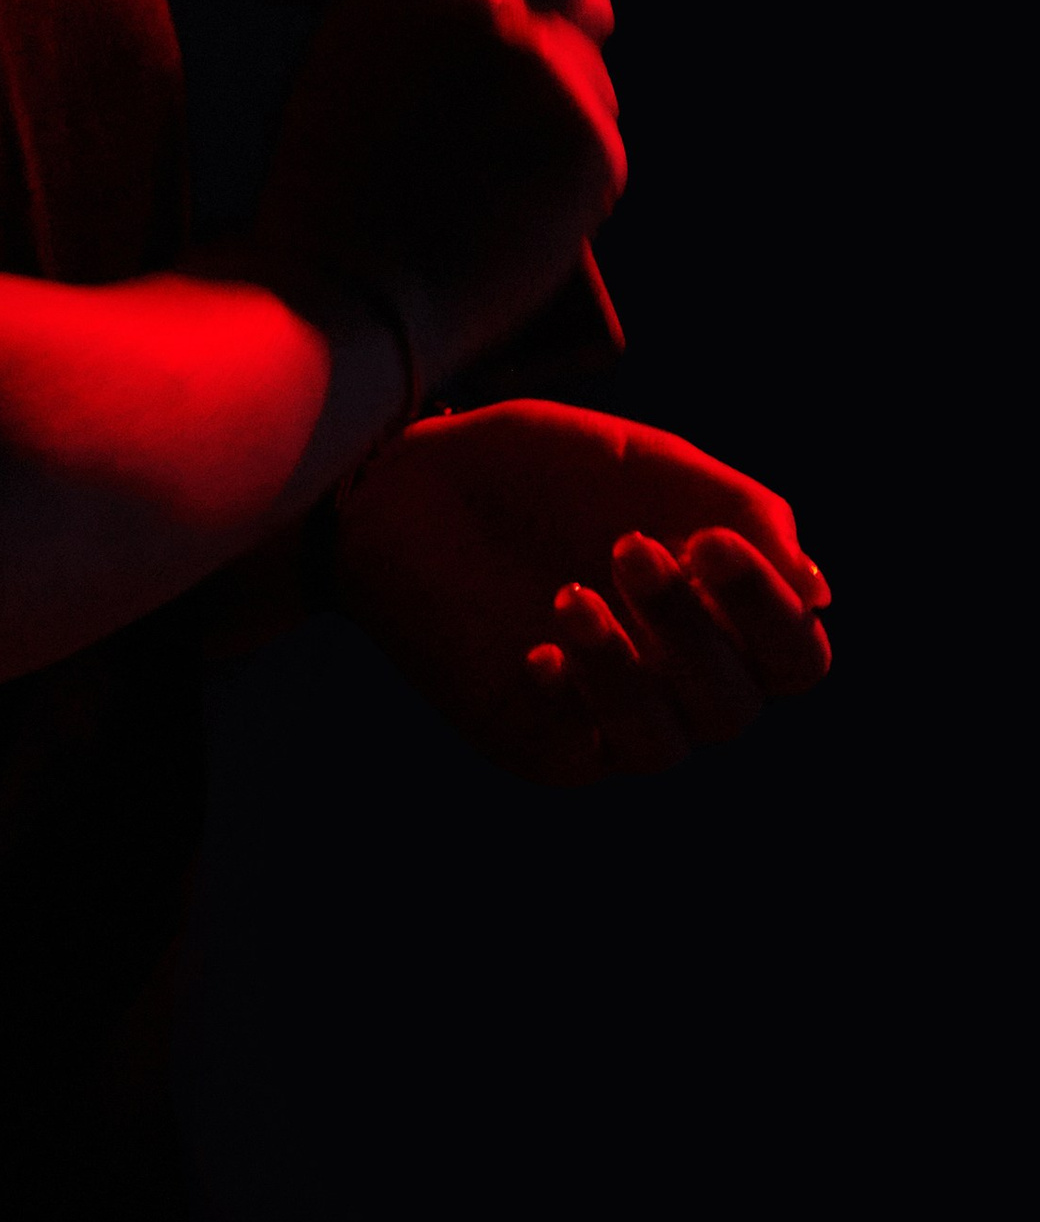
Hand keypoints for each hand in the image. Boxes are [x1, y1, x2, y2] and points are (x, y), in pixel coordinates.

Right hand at [257, 0, 725, 388]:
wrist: (334, 294)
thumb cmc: (338, 191)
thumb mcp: (367, 59)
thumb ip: (452, 8)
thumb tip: (561, 2)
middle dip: (590, 13)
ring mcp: (543, 61)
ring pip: (586, 88)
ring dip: (555, 128)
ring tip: (472, 189)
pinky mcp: (589, 135)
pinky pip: (596, 150)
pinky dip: (565, 185)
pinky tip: (506, 218)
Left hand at [331, 399, 831, 784]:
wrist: (404, 473)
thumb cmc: (534, 466)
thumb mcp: (648, 465)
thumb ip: (742, 514)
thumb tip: (818, 592)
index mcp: (714, 614)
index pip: (794, 655)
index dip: (769, 610)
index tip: (706, 538)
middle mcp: (672, 676)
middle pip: (740, 703)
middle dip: (698, 627)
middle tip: (629, 547)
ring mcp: (604, 714)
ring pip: (672, 740)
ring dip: (634, 666)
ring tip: (574, 589)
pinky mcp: (537, 737)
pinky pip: (586, 756)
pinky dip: (576, 698)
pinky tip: (538, 649)